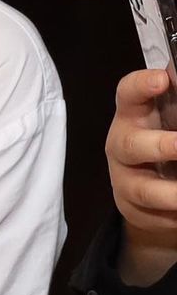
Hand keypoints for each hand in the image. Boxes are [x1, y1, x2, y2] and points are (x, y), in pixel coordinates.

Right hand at [106, 69, 176, 282]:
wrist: (152, 186)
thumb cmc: (164, 138)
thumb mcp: (168, 118)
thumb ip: (174, 102)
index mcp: (132, 114)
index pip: (127, 94)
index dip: (140, 86)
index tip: (162, 79)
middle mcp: (122, 144)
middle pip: (129, 144)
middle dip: (160, 146)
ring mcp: (123, 178)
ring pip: (142, 189)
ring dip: (171, 193)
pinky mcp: (131, 209)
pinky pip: (154, 215)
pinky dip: (173, 214)